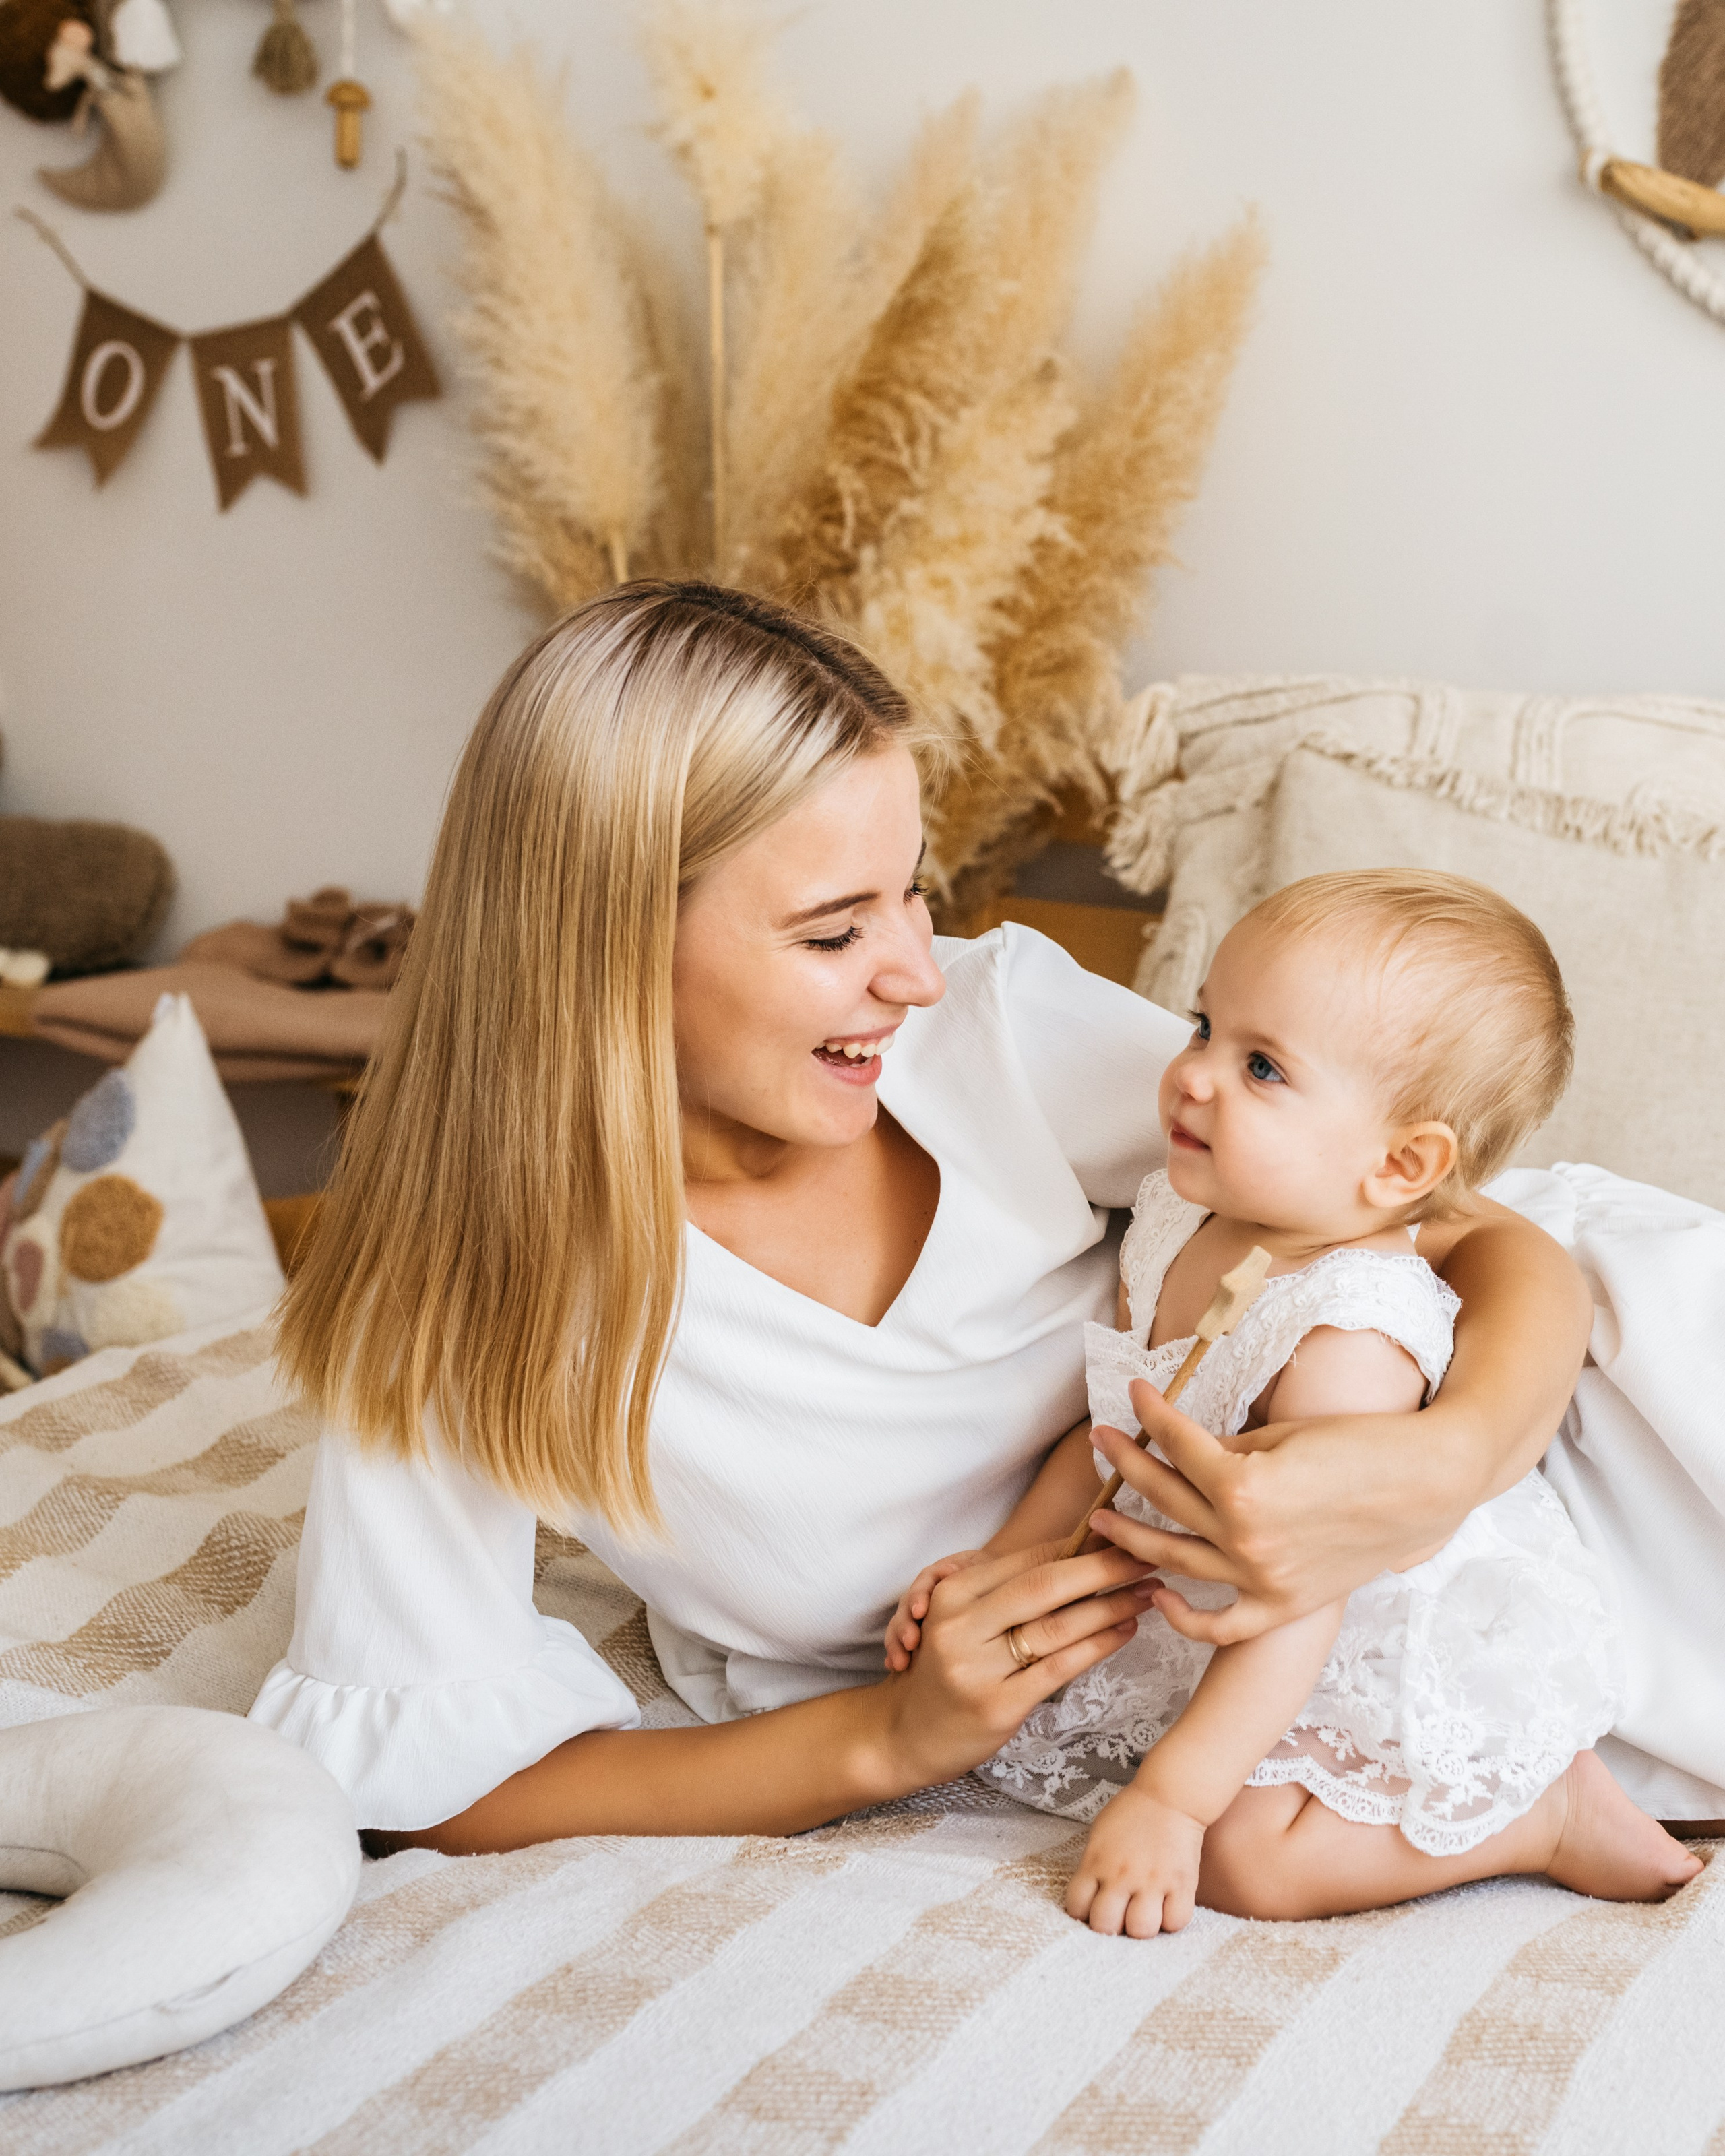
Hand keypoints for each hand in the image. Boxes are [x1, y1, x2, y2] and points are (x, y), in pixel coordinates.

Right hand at [873, 1541, 1162, 1791]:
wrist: (904, 1733)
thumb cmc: (944, 1669)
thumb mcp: (961, 1618)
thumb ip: (1007, 1590)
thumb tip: (1083, 1554)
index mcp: (953, 1593)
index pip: (1028, 1559)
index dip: (1080, 1546)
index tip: (1122, 1538)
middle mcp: (961, 1625)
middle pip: (1046, 1585)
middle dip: (1104, 1567)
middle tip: (1147, 1556)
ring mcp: (977, 1667)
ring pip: (1058, 1626)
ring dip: (1111, 1606)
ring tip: (1148, 1593)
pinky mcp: (997, 1705)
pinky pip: (1059, 1667)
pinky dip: (1098, 1645)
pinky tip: (1125, 1631)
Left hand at [1065, 1781, 1205, 1937]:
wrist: (1171, 1795)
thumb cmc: (1132, 1812)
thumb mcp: (1100, 1835)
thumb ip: (1093, 1866)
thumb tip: (1090, 1898)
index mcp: (1096, 1861)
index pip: (1077, 1906)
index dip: (1083, 1914)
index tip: (1093, 1909)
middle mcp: (1121, 1875)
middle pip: (1105, 1925)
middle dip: (1110, 1927)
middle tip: (1120, 1916)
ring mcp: (1152, 1881)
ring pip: (1141, 1929)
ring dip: (1141, 1927)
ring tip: (1145, 1914)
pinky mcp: (1182, 1884)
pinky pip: (1176, 1921)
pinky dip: (1172, 1921)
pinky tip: (1168, 1908)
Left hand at [1074, 1385, 1354, 1646]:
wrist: (1427, 1486)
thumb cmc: (1362, 1446)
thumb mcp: (1284, 1437)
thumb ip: (1227, 1450)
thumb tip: (1185, 1451)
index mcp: (1243, 1485)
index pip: (1176, 1444)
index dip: (1150, 1414)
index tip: (1132, 1393)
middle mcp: (1244, 1537)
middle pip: (1165, 1497)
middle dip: (1126, 1463)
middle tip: (1101, 1441)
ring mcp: (1261, 1578)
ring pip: (1174, 1559)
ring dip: (1131, 1537)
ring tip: (1100, 1518)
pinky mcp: (1283, 1606)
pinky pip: (1220, 1624)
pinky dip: (1184, 1617)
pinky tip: (1157, 1597)